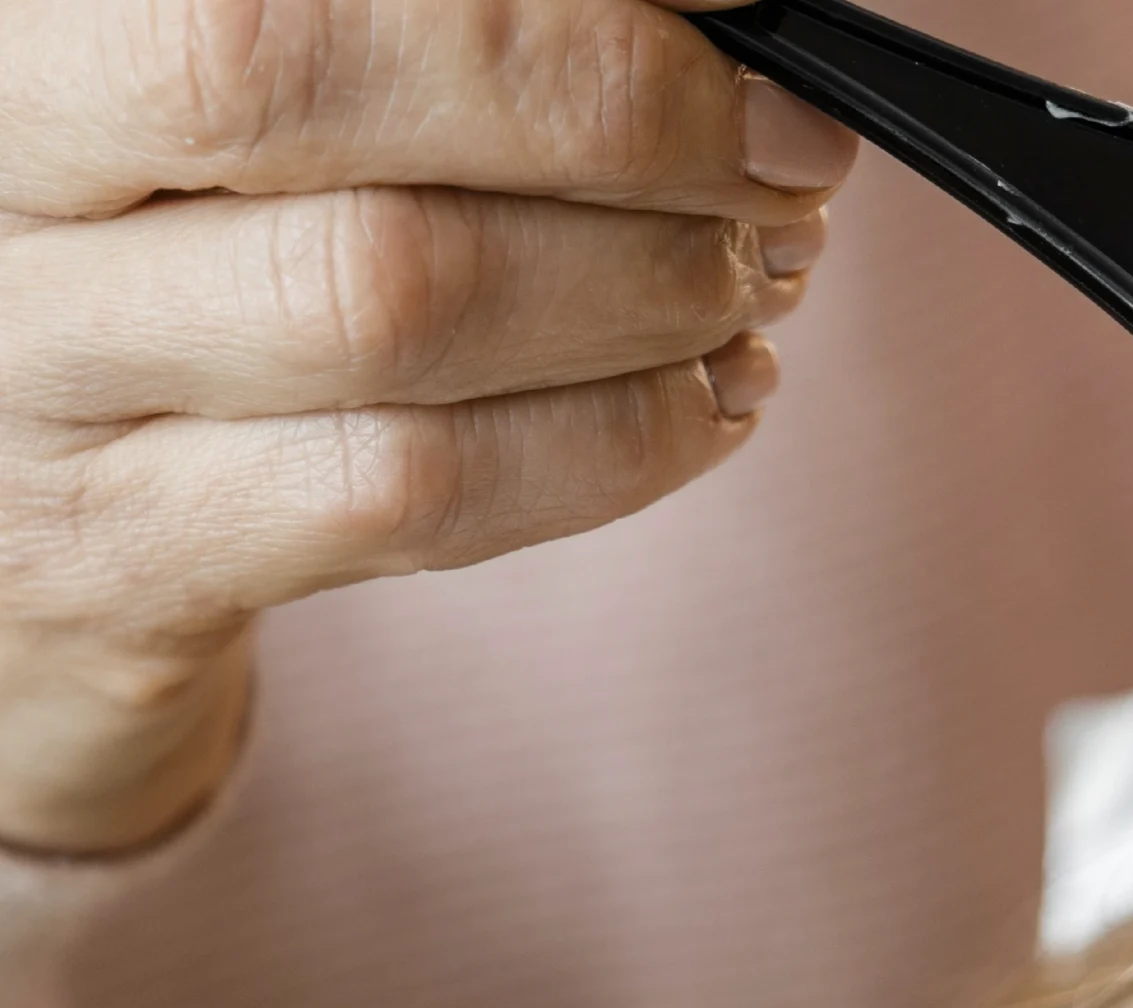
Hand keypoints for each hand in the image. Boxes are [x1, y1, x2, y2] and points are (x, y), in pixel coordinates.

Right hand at [0, 0, 860, 852]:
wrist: (16, 527)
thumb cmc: (199, 258)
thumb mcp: (280, 116)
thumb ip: (445, 55)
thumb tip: (722, 27)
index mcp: (41, 18)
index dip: (556, 6)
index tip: (750, 2)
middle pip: (292, 75)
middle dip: (614, 112)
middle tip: (785, 158)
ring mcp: (32, 369)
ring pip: (384, 298)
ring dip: (644, 288)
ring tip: (758, 281)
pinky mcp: (121, 556)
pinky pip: (410, 490)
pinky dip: (609, 442)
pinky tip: (705, 402)